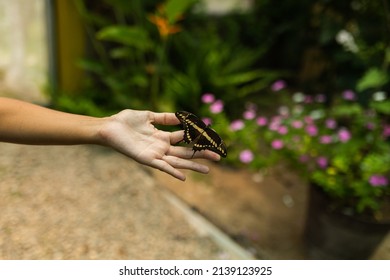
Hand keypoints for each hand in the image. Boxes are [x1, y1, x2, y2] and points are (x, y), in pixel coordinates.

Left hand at [99, 109, 219, 180]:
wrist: (109, 127)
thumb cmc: (126, 121)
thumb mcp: (148, 116)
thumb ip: (165, 118)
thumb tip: (182, 116)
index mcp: (162, 137)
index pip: (185, 138)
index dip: (197, 137)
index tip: (211, 136)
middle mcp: (161, 147)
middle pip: (185, 152)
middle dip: (201, 154)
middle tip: (218, 156)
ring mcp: (155, 154)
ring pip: (178, 161)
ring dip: (192, 166)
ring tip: (208, 170)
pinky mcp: (147, 159)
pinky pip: (162, 167)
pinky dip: (172, 172)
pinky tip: (184, 177)